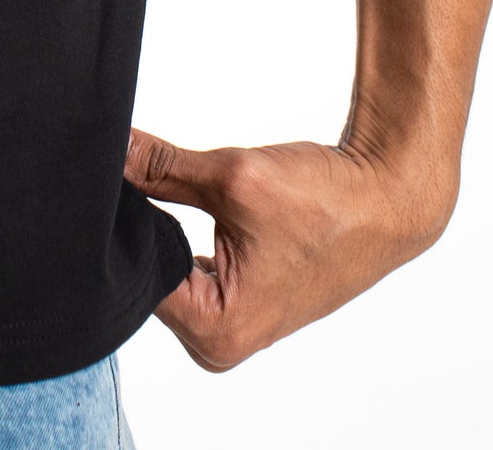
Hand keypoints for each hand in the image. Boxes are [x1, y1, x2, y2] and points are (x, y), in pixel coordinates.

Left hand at [124, 128, 455, 371]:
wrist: (382, 200)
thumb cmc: (326, 202)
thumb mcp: (234, 177)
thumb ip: (162, 168)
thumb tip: (110, 149)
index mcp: (217, 331)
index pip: (138, 273)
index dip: (126, 222)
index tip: (123, 179)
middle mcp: (218, 342)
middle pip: (147, 274)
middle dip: (144, 225)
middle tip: (149, 179)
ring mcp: (227, 325)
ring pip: (164, 266)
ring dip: (165, 226)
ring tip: (194, 195)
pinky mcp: (234, 302)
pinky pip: (185, 266)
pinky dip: (183, 233)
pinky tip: (202, 209)